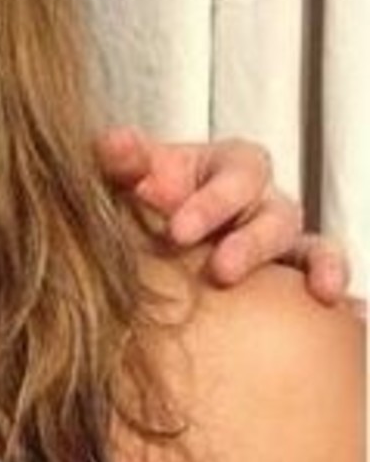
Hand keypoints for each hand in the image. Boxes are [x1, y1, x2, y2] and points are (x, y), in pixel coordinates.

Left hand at [95, 125, 350, 303]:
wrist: (149, 232)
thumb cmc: (144, 196)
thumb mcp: (131, 174)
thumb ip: (124, 160)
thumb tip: (115, 144)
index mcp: (231, 166)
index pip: (240, 173)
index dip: (215, 200)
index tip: (178, 229)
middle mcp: (265, 202)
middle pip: (277, 215)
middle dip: (253, 243)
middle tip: (222, 271)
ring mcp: (282, 243)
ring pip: (313, 247)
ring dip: (321, 266)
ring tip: (325, 292)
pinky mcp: (288, 280)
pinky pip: (322, 283)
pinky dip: (343, 297)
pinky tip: (353, 317)